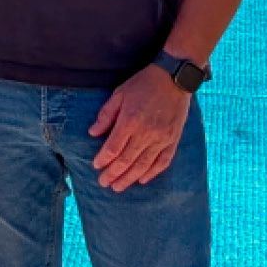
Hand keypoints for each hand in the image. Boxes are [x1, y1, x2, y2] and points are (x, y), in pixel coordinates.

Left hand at [89, 65, 191, 190]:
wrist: (174, 79)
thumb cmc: (143, 84)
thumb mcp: (119, 94)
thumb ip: (105, 115)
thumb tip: (93, 133)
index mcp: (130, 121)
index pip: (113, 148)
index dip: (103, 159)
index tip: (96, 166)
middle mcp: (147, 133)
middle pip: (127, 160)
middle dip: (113, 174)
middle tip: (104, 183)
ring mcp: (162, 138)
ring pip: (144, 165)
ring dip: (130, 178)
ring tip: (118, 187)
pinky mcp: (174, 139)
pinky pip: (163, 161)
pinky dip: (153, 173)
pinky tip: (143, 180)